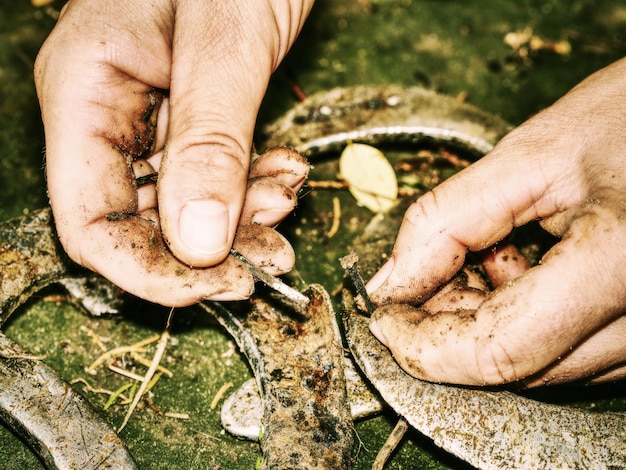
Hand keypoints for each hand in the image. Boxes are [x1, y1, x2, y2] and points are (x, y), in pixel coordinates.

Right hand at [34, 0, 312, 305]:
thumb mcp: (227, 39)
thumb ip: (209, 137)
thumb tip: (197, 243)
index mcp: (87, 90)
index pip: (89, 222)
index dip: (149, 272)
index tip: (218, 288)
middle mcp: (110, 113)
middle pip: (139, 225)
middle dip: (207, 253)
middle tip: (272, 255)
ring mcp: (152, 118)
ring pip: (182, 209)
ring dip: (239, 222)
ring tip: (288, 197)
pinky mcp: (195, 118)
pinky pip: (214, 178)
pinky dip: (252, 189)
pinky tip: (286, 173)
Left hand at [366, 57, 625, 386]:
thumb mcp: (529, 155)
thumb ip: (447, 220)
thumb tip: (392, 283)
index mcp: (619, 260)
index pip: (500, 348)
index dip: (425, 344)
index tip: (385, 316)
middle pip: (516, 366)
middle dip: (448, 327)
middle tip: (423, 275)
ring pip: (539, 367)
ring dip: (484, 323)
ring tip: (484, 253)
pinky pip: (567, 352)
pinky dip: (520, 321)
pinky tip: (518, 267)